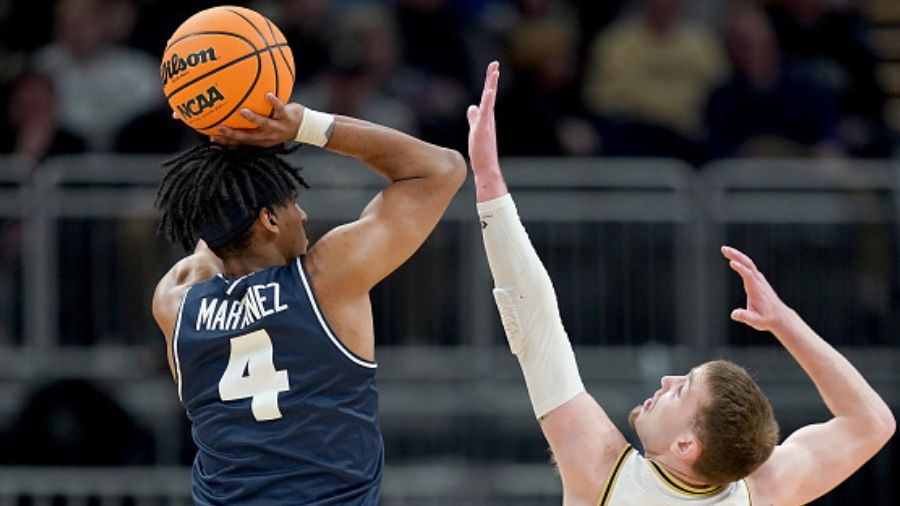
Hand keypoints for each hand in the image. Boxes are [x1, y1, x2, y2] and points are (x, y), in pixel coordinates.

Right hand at [211, 93, 302, 146]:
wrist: (305, 127)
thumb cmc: (279, 125)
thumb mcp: (264, 130)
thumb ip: (249, 127)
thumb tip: (230, 119)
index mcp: (259, 140)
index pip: (240, 142)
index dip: (225, 141)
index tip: (211, 137)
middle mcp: (267, 136)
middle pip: (248, 137)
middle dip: (233, 134)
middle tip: (220, 127)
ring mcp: (277, 128)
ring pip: (263, 124)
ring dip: (253, 119)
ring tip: (243, 112)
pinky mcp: (287, 117)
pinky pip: (280, 109)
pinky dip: (274, 102)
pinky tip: (268, 95)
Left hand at [466, 61, 500, 175]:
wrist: (486, 166)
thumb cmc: (481, 150)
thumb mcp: (475, 128)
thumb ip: (474, 117)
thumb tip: (472, 107)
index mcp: (487, 115)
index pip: (488, 95)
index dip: (490, 81)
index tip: (493, 67)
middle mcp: (489, 116)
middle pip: (491, 93)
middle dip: (492, 78)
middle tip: (494, 63)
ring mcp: (487, 122)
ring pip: (490, 100)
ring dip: (492, 85)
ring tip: (494, 72)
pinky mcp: (482, 129)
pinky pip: (486, 113)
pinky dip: (487, 101)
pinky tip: (488, 91)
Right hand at [722, 245, 791, 332]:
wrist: (779, 316)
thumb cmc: (767, 319)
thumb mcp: (756, 322)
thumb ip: (745, 317)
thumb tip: (734, 314)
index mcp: (757, 290)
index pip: (749, 275)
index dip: (741, 269)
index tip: (731, 262)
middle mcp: (759, 282)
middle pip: (748, 264)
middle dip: (736, 255)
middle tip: (724, 249)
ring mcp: (759, 279)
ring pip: (748, 263)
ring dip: (737, 255)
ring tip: (725, 250)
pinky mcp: (758, 280)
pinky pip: (749, 266)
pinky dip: (741, 260)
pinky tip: (733, 257)